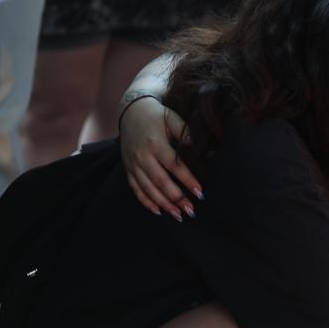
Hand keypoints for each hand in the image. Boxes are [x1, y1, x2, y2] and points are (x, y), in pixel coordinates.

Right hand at [120, 97, 201, 220]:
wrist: (130, 112)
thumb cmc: (157, 116)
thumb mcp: (172, 118)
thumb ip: (184, 131)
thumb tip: (195, 146)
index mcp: (155, 143)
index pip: (174, 165)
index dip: (187, 180)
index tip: (200, 193)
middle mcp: (142, 156)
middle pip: (160, 181)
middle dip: (176, 198)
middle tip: (191, 210)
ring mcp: (133, 164)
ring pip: (148, 189)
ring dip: (163, 204)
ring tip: (178, 215)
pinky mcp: (128, 169)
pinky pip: (136, 189)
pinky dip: (146, 202)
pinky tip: (158, 211)